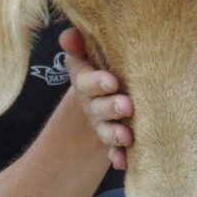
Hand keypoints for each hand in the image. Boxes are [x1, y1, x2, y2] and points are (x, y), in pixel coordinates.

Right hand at [59, 28, 132, 169]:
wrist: (109, 91)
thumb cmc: (103, 65)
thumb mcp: (91, 53)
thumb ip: (79, 44)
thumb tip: (69, 34)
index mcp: (85, 80)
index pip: (86, 81)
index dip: (97, 83)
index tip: (112, 82)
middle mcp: (92, 103)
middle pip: (98, 107)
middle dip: (111, 107)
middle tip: (127, 106)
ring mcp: (103, 123)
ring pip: (107, 130)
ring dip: (115, 134)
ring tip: (127, 136)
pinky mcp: (115, 139)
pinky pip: (115, 150)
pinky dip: (119, 156)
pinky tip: (124, 161)